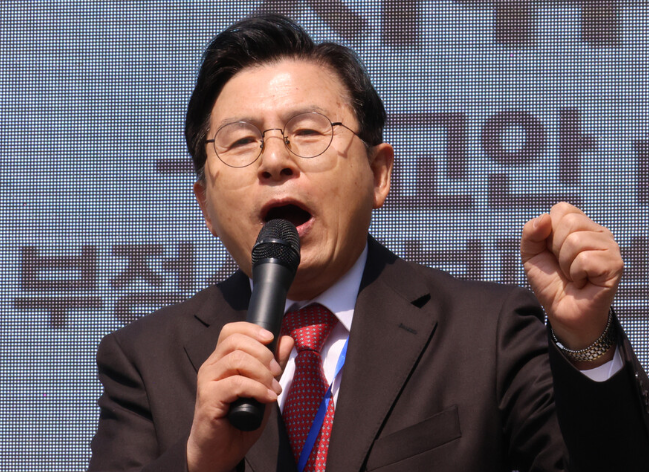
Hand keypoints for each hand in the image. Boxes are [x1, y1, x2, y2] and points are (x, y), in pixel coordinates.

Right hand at [186, 322, 293, 471]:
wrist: (219, 452)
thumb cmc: (239, 420)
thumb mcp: (263, 388)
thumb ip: (273, 365)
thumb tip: (286, 340)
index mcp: (221, 361)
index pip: (231, 331)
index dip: (252, 329)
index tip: (271, 338)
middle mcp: (211, 367)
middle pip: (235, 341)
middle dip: (263, 353)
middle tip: (276, 372)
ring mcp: (207, 382)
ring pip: (237, 360)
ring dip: (262, 372)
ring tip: (273, 387)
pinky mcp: (209, 398)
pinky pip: (236, 384)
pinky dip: (257, 389)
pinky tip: (267, 398)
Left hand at [520, 202, 622, 363]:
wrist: (561, 311)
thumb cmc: (550, 282)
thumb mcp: (531, 255)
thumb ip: (531, 233)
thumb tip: (544, 218)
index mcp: (580, 226)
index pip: (562, 209)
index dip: (548, 232)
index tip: (552, 251)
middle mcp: (597, 232)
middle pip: (569, 221)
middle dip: (556, 248)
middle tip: (563, 265)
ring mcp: (609, 247)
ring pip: (577, 240)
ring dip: (566, 263)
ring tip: (573, 274)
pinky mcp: (615, 264)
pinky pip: (586, 259)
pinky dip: (576, 273)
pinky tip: (583, 281)